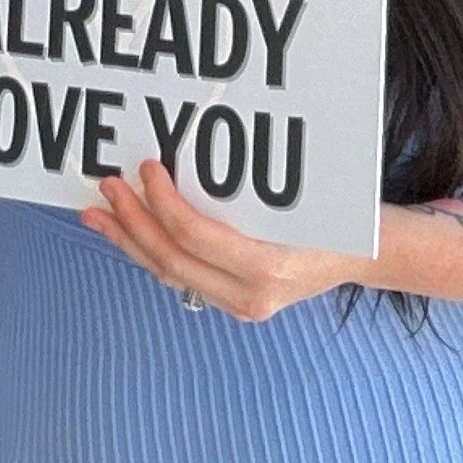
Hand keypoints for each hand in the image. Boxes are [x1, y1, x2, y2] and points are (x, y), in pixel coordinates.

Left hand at [80, 160, 356, 321]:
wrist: (366, 256)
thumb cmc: (336, 215)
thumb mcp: (301, 196)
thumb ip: (247, 190)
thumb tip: (185, 157)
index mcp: (267, 269)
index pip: (194, 238)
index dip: (162, 203)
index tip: (146, 169)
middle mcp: (250, 297)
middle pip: (172, 261)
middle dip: (132, 222)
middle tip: (106, 188)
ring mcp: (241, 305)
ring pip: (168, 274)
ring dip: (129, 240)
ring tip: (96, 214)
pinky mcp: (234, 302)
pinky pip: (180, 276)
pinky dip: (149, 250)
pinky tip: (128, 230)